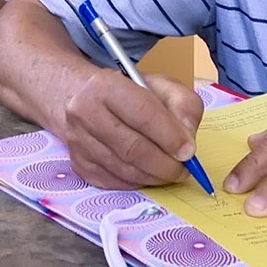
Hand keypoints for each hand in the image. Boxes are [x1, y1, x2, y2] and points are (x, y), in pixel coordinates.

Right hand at [56, 69, 203, 189]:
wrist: (77, 95)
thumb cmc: (124, 89)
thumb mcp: (159, 84)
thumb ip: (182, 104)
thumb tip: (188, 140)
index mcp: (105, 85)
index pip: (143, 114)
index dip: (170, 136)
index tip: (189, 151)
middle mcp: (85, 113)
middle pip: (132, 148)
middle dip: (165, 164)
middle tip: (184, 170)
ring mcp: (77, 141)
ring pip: (124, 170)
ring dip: (154, 176)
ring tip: (170, 172)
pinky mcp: (77, 163)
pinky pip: (113, 182)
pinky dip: (137, 182)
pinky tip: (148, 173)